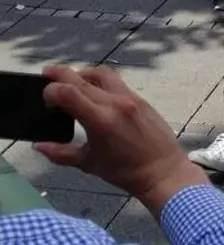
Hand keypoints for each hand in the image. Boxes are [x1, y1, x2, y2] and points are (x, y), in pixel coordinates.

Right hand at [36, 65, 208, 215]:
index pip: (69, 92)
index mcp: (100, 119)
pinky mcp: (141, 99)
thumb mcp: (88, 163)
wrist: (162, 170)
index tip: (44, 97)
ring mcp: (131, 98)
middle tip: (47, 73)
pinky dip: (100, 81)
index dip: (51, 90)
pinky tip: (94, 92)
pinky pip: (117, 82)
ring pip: (103, 74)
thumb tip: (38, 146)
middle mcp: (115, 103)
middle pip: (83, 78)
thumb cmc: (124, 171)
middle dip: (61, 73)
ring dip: (83, 73)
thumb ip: (60, 153)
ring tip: (71, 81)